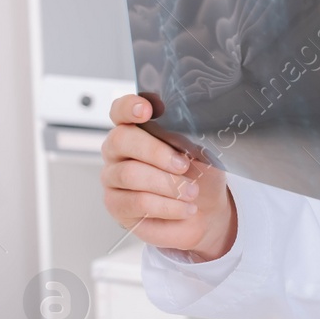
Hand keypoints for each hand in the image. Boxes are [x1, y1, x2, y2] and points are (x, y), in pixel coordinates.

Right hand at [101, 94, 235, 260]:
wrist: (207, 211)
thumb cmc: (200, 175)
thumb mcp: (202, 151)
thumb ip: (188, 137)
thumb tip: (188, 130)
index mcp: (137, 129)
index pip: (121, 110)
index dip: (129, 107)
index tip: (146, 110)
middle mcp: (119, 151)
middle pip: (122, 140)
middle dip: (155, 151)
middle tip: (183, 165)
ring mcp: (113, 178)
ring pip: (130, 174)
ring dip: (167, 184)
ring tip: (191, 192)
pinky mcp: (117, 205)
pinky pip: (138, 202)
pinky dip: (168, 206)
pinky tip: (185, 208)